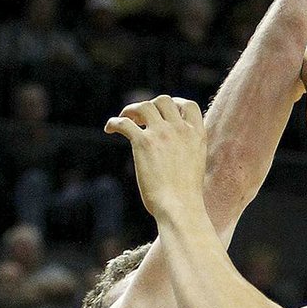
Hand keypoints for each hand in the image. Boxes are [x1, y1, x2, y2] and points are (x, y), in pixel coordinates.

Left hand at [105, 95, 206, 218]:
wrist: (180, 206)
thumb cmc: (187, 195)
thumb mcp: (196, 164)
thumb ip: (188, 150)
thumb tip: (174, 151)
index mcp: (197, 134)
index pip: (188, 105)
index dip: (175, 103)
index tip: (164, 111)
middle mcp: (180, 129)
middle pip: (164, 101)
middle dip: (151, 105)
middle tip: (141, 119)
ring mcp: (162, 133)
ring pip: (144, 106)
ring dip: (132, 109)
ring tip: (125, 120)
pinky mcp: (143, 142)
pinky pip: (124, 123)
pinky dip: (114, 123)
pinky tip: (109, 129)